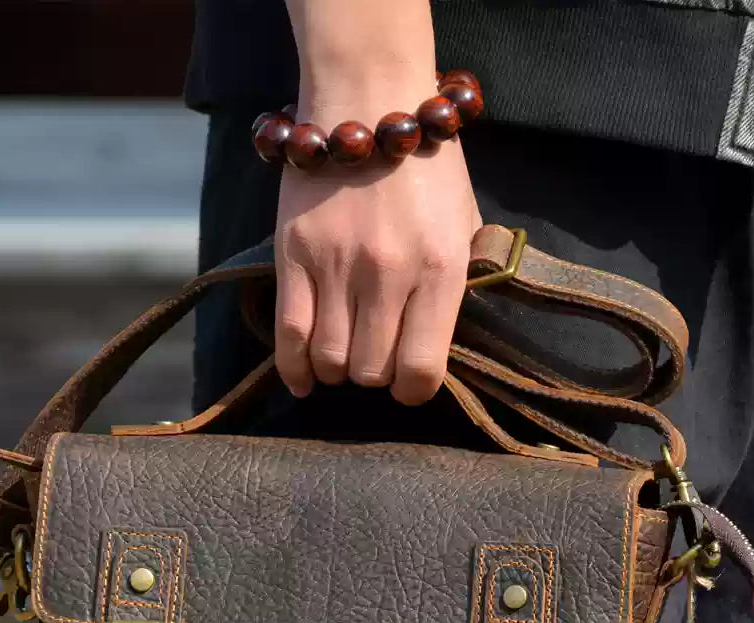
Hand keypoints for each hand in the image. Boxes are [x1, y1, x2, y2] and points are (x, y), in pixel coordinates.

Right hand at [275, 132, 481, 406]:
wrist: (368, 99)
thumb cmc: (426, 169)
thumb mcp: (464, 226)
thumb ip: (454, 288)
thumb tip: (433, 351)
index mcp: (440, 268)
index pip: (420, 371)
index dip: (413, 391)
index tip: (409, 383)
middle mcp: (387, 273)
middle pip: (371, 371)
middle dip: (374, 373)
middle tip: (375, 351)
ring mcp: (336, 265)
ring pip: (330, 360)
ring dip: (338, 366)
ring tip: (344, 347)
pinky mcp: (294, 255)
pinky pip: (288, 336)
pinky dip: (295, 369)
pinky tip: (305, 377)